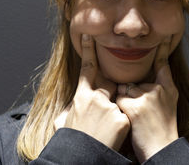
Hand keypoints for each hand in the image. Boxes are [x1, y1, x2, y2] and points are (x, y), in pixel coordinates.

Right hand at [55, 34, 129, 150]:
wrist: (81, 158)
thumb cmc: (72, 141)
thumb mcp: (63, 122)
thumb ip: (70, 107)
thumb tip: (73, 103)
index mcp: (81, 97)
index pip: (86, 69)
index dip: (88, 51)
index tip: (90, 35)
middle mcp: (96, 99)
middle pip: (109, 87)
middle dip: (108, 97)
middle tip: (100, 116)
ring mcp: (110, 107)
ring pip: (118, 104)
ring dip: (114, 116)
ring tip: (104, 131)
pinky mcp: (122, 118)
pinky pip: (125, 117)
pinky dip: (122, 125)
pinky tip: (113, 136)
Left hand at [116, 36, 178, 162]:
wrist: (162, 148)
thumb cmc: (162, 128)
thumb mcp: (169, 104)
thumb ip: (159, 88)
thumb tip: (141, 81)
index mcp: (169, 87)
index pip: (163, 63)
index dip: (164, 47)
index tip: (165, 34)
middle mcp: (159, 88)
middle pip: (134, 80)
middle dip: (132, 92)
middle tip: (144, 112)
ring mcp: (147, 96)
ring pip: (125, 89)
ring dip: (124, 101)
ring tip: (137, 118)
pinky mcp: (134, 105)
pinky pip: (119, 98)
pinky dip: (120, 108)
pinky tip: (131, 119)